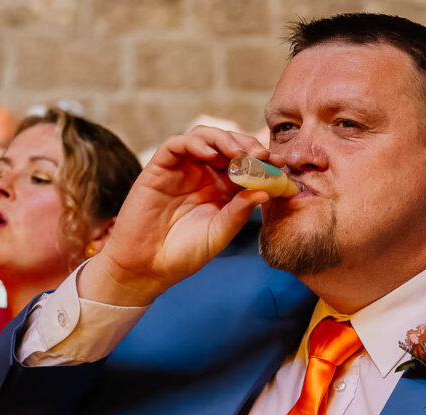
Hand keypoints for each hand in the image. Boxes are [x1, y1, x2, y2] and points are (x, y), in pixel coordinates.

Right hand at [80, 127, 269, 307]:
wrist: (146, 267)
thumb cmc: (182, 254)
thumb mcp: (219, 233)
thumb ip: (239, 212)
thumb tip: (266, 191)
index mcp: (221, 189)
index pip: (245, 163)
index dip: (262, 160)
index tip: (279, 164)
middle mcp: (202, 174)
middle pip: (228, 144)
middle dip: (247, 145)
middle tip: (261, 155)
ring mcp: (181, 169)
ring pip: (204, 136)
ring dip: (224, 139)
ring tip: (237, 153)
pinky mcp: (159, 168)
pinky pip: (176, 144)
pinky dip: (194, 143)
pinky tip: (209, 155)